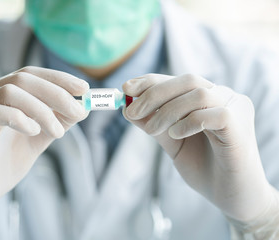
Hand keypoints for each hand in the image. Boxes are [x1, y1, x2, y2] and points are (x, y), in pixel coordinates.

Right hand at [0, 66, 88, 218]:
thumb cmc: (3, 165)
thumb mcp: (37, 139)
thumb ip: (56, 122)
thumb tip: (82, 107)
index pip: (30, 74)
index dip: (58, 78)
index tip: (84, 88)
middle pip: (23, 78)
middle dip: (57, 93)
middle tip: (79, 112)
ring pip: (10, 91)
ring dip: (42, 110)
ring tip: (58, 133)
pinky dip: (19, 119)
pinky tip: (32, 132)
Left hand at [123, 74, 274, 221]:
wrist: (231, 197)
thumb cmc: (204, 168)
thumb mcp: (172, 142)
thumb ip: (154, 124)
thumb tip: (127, 109)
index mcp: (210, 98)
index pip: (179, 81)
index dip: (151, 81)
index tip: (126, 88)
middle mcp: (225, 97)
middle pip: (188, 80)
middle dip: (154, 94)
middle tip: (132, 112)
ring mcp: (236, 108)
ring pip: (198, 94)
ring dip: (167, 111)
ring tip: (151, 130)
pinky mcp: (240, 125)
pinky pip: (212, 114)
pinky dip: (188, 122)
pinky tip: (176, 134)